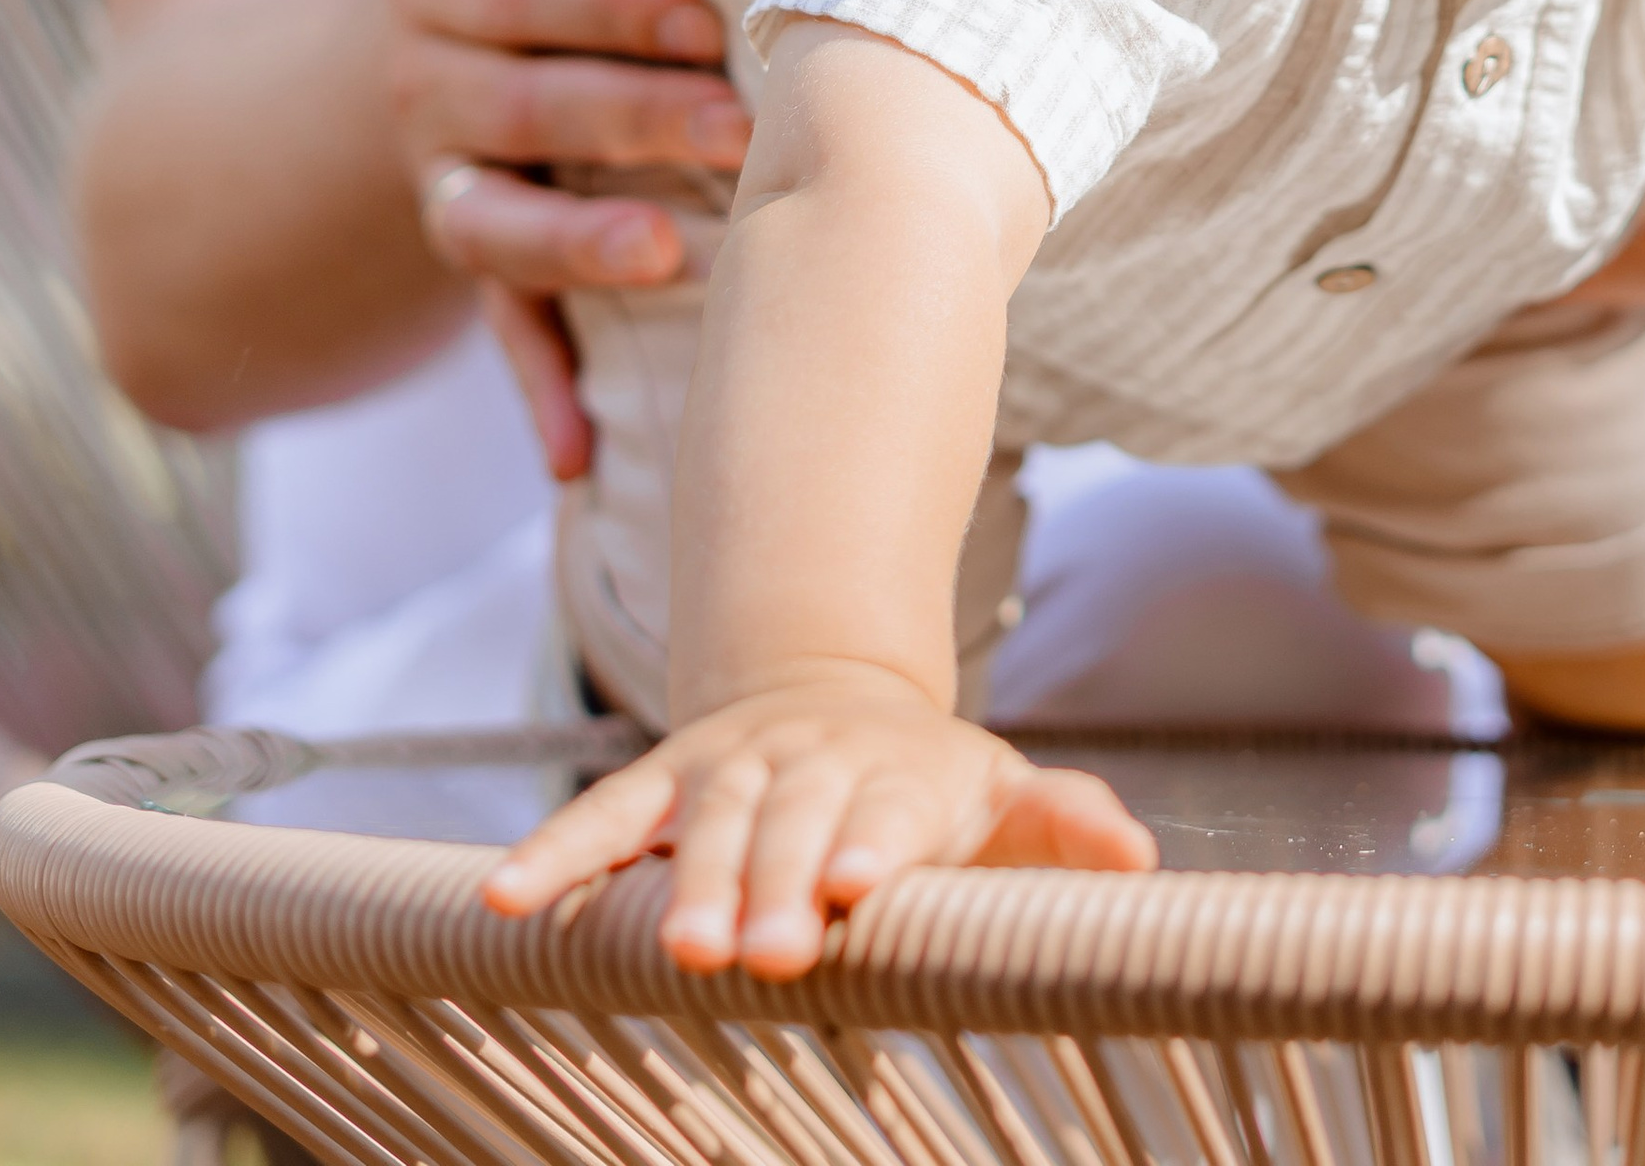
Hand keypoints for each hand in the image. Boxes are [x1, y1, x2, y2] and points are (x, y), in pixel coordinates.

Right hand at [388, 0, 752, 475]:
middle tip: (747, 128)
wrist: (409, 56)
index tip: (714, 12)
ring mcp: (444, 186)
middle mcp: (429, 87)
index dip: (614, 4)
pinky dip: (536, 389)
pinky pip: (496, 332)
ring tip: (671, 261)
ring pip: (495, 230)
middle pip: (528, 109)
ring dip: (579, 253)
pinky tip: (580, 455)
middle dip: (634, 121)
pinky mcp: (474, 268)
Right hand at [484, 670, 1157, 973]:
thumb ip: (1063, 825)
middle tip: (770, 949)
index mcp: (900, 772)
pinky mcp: (661, 784)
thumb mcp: (1004, 798)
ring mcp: (729, 769)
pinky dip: (553, 855)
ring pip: (703, 820)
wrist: (830, 695)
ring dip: (686, 882)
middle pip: (793, 821)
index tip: (859, 884)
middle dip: (779, 882)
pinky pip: (601, 816)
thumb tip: (1141, 856)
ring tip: (674, 947)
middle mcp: (809, 763)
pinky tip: (502, 903)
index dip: (874, 841)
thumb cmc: (927, 784)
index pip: (890, 806)